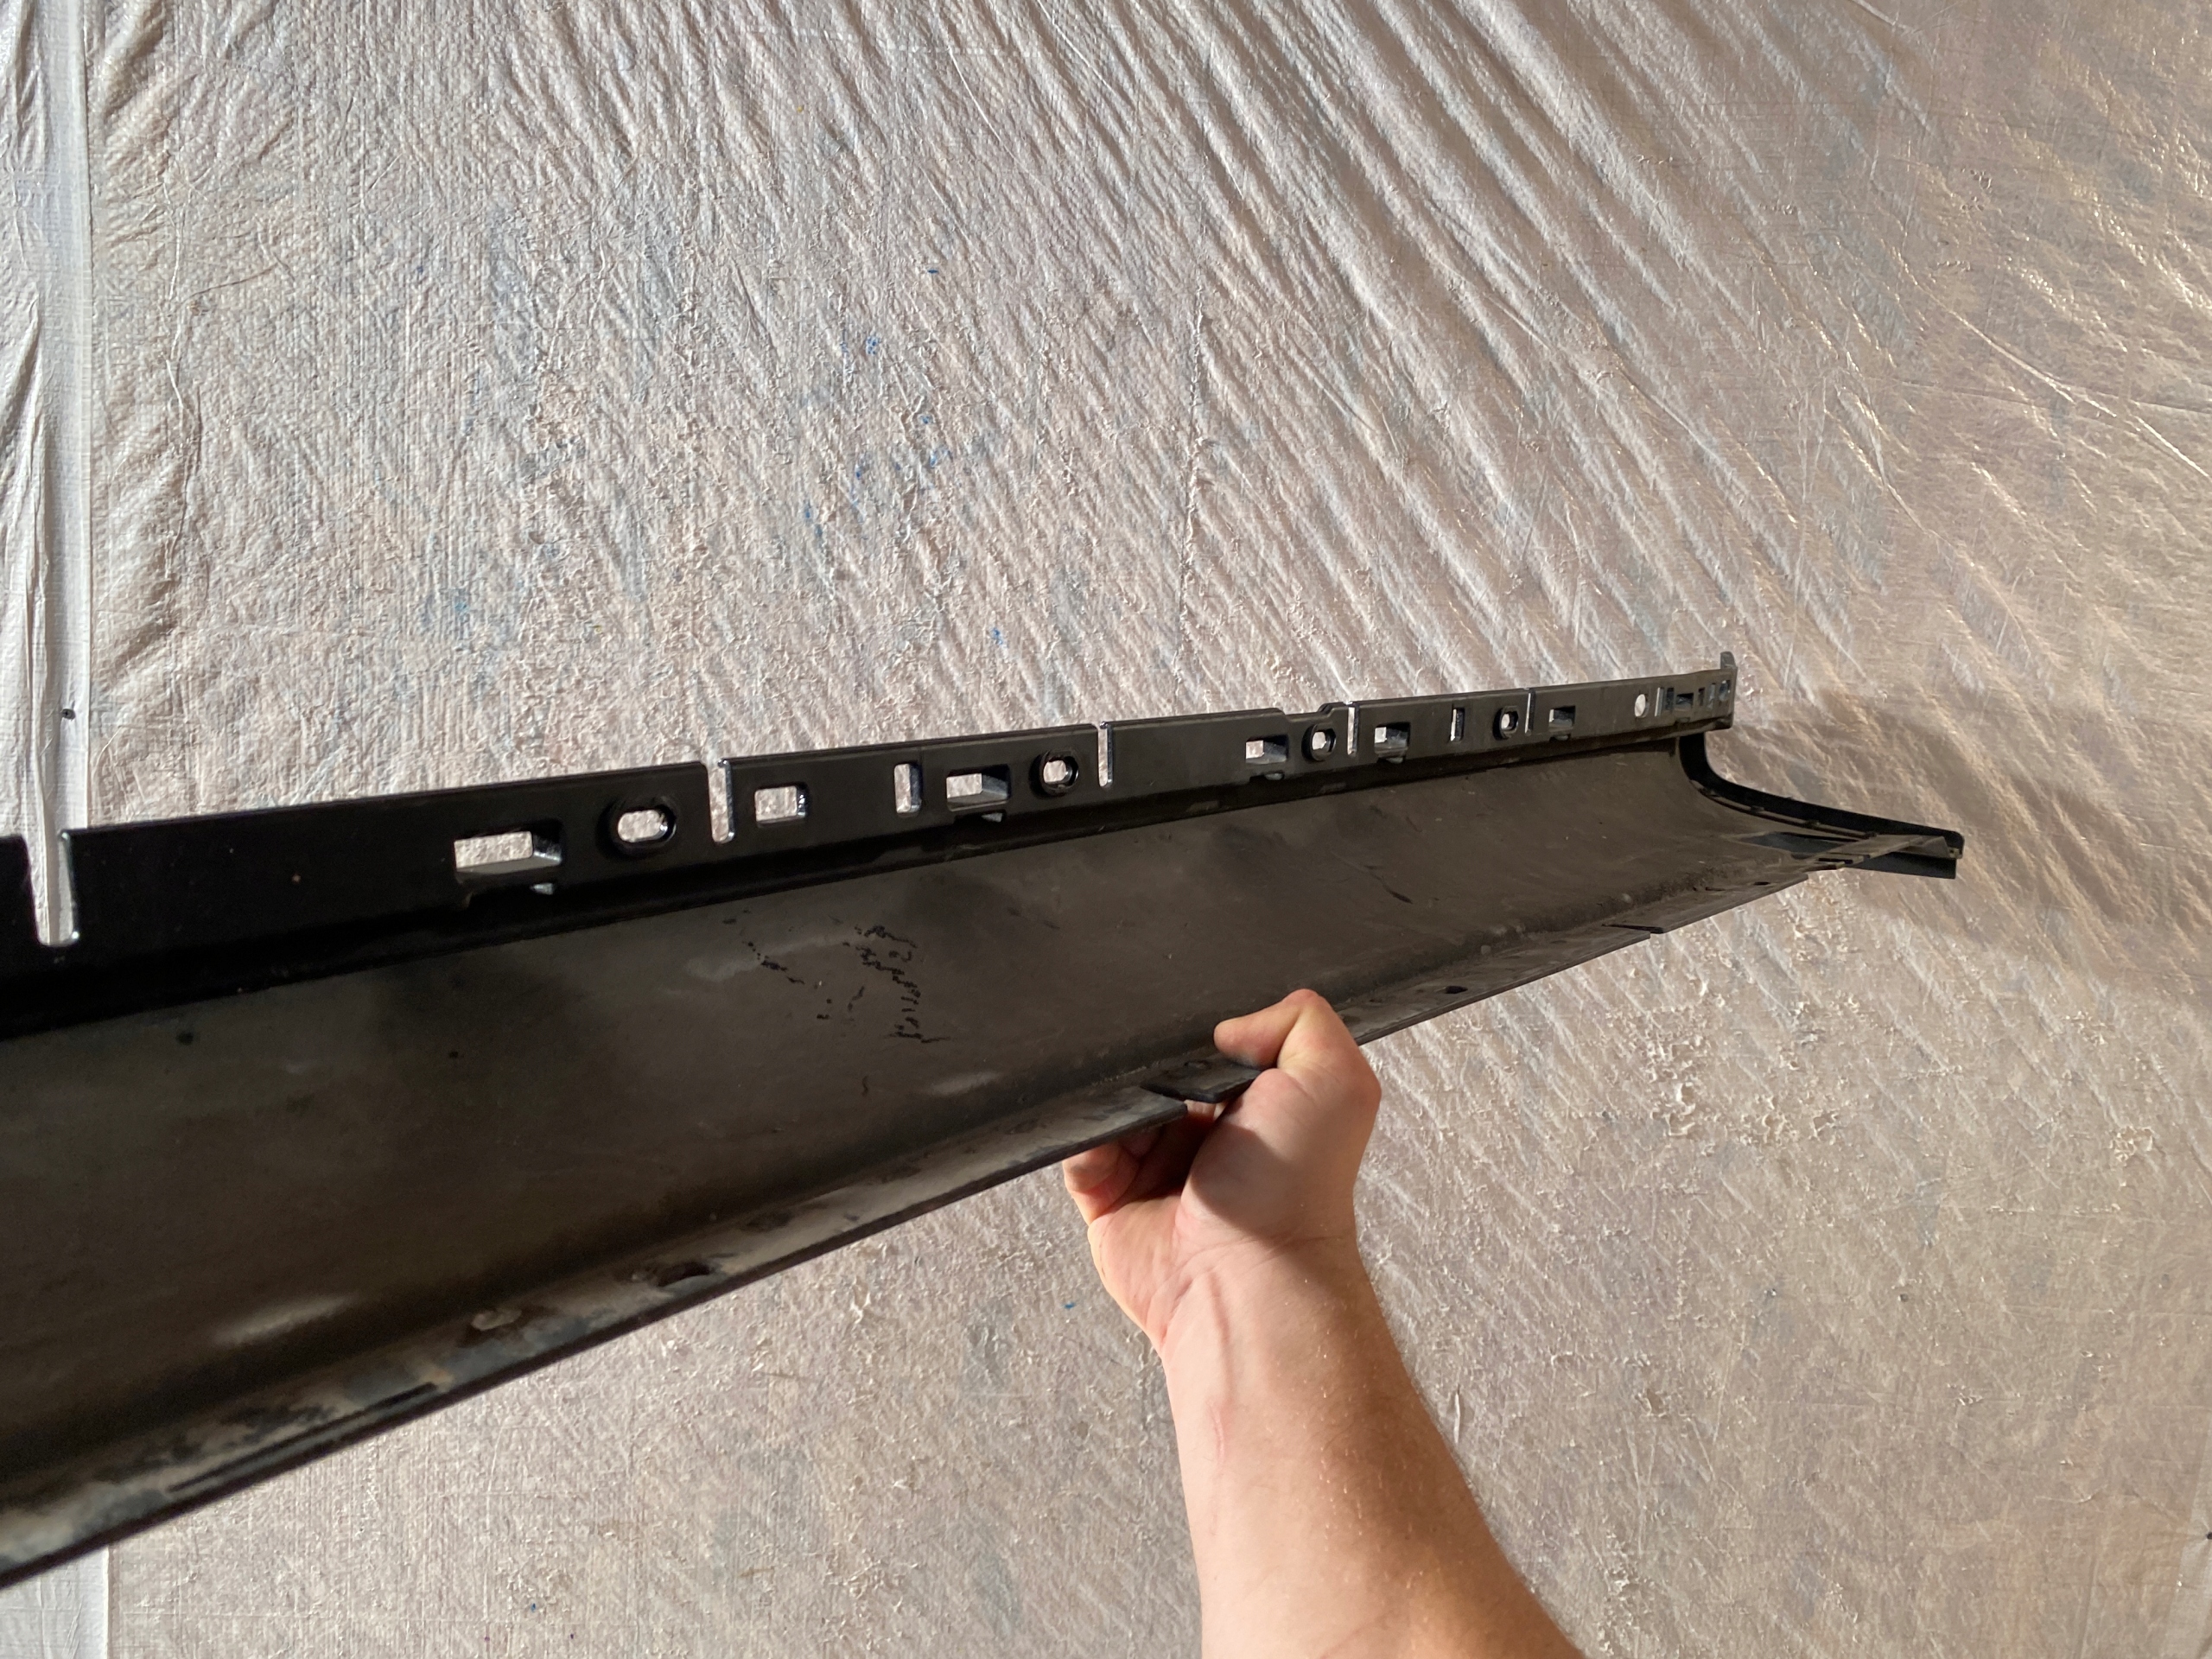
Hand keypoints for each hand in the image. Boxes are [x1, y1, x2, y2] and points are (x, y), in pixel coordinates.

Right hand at [1061, 989, 1382, 1349]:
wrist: (1246, 1277)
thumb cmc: (1294, 1194)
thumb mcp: (1335, 1081)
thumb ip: (1302, 1021)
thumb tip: (1229, 1027)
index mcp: (1258, 1106)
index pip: (1213, 1047)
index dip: (1202, 1038)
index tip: (1200, 1043)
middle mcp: (1206, 1136)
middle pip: (1154, 1071)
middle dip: (1148, 1066)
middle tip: (1166, 1085)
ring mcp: (1154, 1167)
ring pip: (1110, 1105)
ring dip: (1115, 1101)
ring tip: (1142, 1119)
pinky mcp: (1109, 1199)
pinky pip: (1077, 1149)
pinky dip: (1084, 1140)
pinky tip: (1112, 1147)